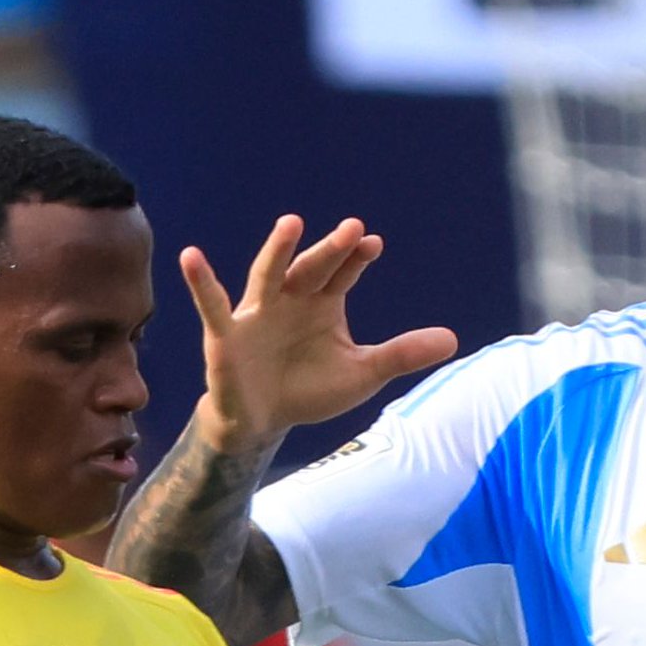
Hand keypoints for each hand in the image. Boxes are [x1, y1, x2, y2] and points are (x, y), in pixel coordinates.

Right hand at [179, 215, 456, 452]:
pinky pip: (211, 304)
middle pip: (313, 269)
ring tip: (291, 224)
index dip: (356, 258)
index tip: (373, 243)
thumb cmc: (310, 389)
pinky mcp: (226, 334)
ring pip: (268, 275)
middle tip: (353, 229)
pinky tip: (191, 256)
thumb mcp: (363, 373)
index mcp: (323, 303)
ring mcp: (257, 313)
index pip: (344, 273)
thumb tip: (454, 339)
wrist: (262, 421)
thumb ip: (403, 354)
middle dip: (331, 250)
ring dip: (279, 251)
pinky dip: (201, 282)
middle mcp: (291, 298)